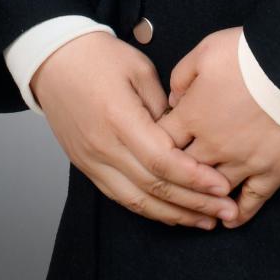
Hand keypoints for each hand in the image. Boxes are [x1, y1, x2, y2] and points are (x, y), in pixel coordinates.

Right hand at [30, 31, 240, 230]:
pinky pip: (120, 197)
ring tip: (205, 222)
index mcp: (119, 118)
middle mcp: (104, 147)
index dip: (194, 178)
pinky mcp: (86, 167)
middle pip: (153, 187)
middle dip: (193, 203)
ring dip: (173, 215)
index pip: (161, 161)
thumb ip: (163, 105)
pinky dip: (149, 209)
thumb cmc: (99, 57)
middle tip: (226, 212)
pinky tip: (172, 213)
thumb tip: (184, 133)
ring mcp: (92, 161)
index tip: (221, 186)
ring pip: (136, 200)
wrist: (54, 61)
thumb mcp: (139, 68)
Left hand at [160, 26, 279, 229]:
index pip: (161, 141)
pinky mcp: (272, 171)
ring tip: (200, 201)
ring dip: (203, 197)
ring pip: (213, 190)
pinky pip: (252, 201)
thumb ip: (182, 75)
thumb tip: (173, 100)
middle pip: (183, 170)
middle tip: (173, 177)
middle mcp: (213, 145)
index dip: (156, 143)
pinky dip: (239, 214)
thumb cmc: (250, 53)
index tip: (158, 143)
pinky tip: (230, 218)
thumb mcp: (206, 49)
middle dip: (175, 174)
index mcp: (193, 115)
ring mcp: (243, 162)